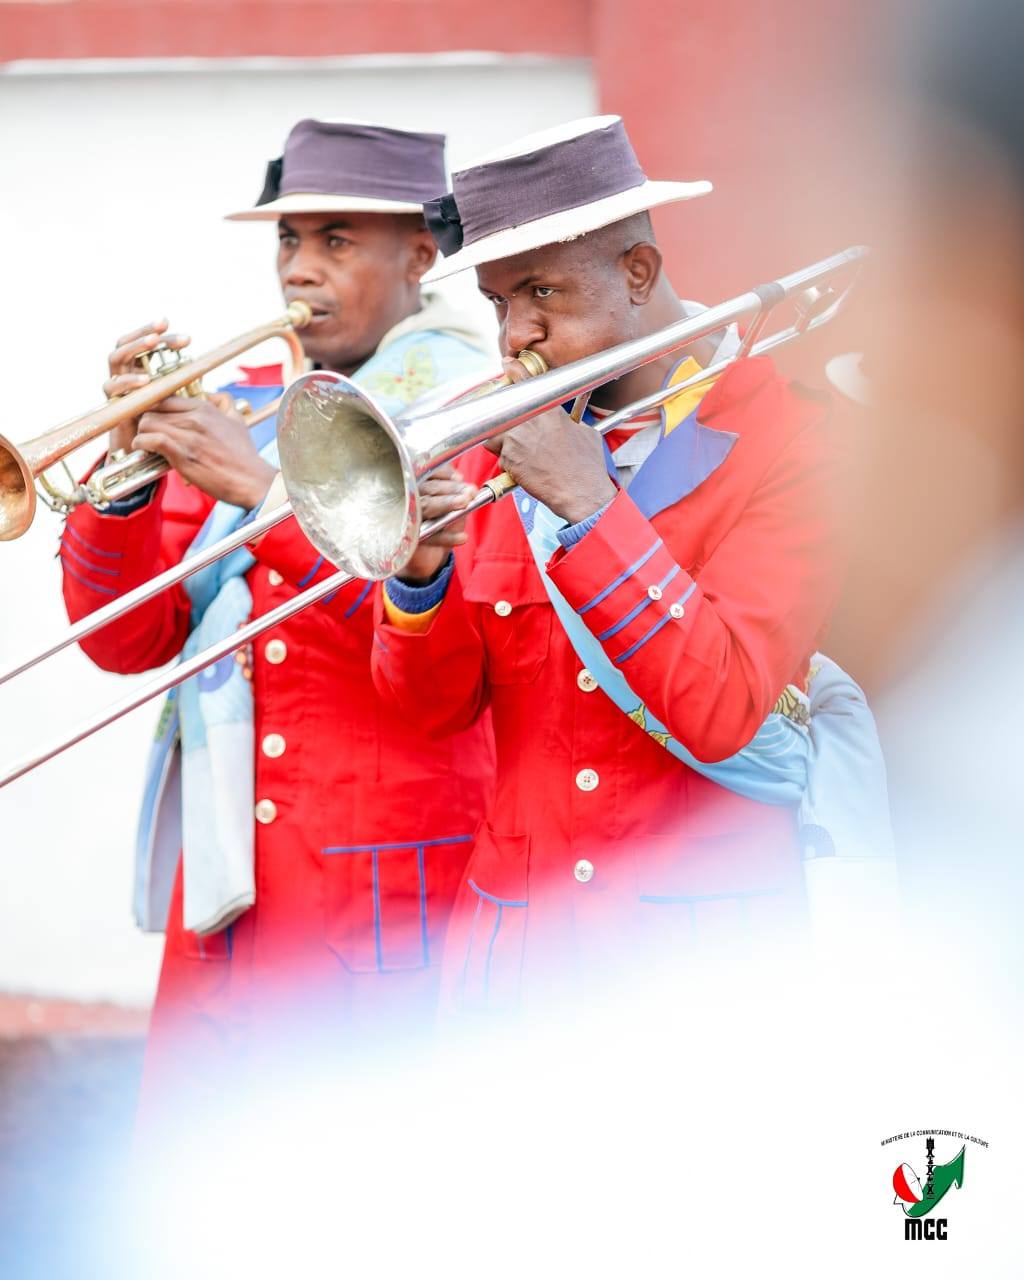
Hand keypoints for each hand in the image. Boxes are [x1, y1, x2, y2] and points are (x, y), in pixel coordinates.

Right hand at [103, 318, 190, 457]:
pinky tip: (144, 380)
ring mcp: (117, 388)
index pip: (148, 346)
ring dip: (134, 348)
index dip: (162, 336)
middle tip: (163, 328)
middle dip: (146, 333)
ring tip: (152, 344)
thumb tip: (211, 385)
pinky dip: (127, 381)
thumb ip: (190, 395)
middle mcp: (127, 376)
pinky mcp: (110, 404)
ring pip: (116, 358)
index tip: (182, 335)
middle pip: (130, 344)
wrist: (145, 460)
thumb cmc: (165, 434)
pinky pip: (112, 387)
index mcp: (143, 373)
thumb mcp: (181, 411)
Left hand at [132, 392, 276, 508]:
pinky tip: (144, 449)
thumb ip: (224, 402)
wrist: (251, 480)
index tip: (152, 418)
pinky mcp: (182, 454)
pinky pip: (152, 440)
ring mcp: (188, 435)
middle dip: (145, 420)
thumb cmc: (243, 454)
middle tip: (145, 432)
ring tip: (144, 442)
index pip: (165, 396)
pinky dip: (142, 444)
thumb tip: (211, 394)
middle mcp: (195, 418)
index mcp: (204, 407)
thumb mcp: (238, 420)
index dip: (153, 407)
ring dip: (141, 433)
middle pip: (152, 409)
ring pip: (147, 422)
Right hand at [397, 464, 475, 583]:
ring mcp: (406, 517)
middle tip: (470, 492)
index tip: (460, 478)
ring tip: (465, 504)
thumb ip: (456, 494)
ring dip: (446, 504)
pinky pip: (428, 536)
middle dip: (450, 489)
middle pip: (426, 489)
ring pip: (424, 507)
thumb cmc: (442, 522)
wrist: (430, 554)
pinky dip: (446, 537)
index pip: (426, 472)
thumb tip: (464, 486)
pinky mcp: (409, 538)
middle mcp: (407, 497)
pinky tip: (463, 537)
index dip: (444, 473)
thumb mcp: (451, 505)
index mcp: (417, 484)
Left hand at [484, 358, 615, 524]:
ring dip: (502, 441)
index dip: (512, 370)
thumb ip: (570, 421)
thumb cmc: (587, 466)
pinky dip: (509, 463)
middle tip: (515, 429)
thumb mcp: (585, 433)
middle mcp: (528, 420)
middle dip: (504, 416)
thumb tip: (569, 422)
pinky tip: (525, 469)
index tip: (506, 364)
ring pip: (495, 433)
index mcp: (548, 409)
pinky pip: (500, 456)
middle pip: (501, 407)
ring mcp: (516, 439)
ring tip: (520, 453)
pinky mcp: (509, 459)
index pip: (523, 380)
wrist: (581, 493)